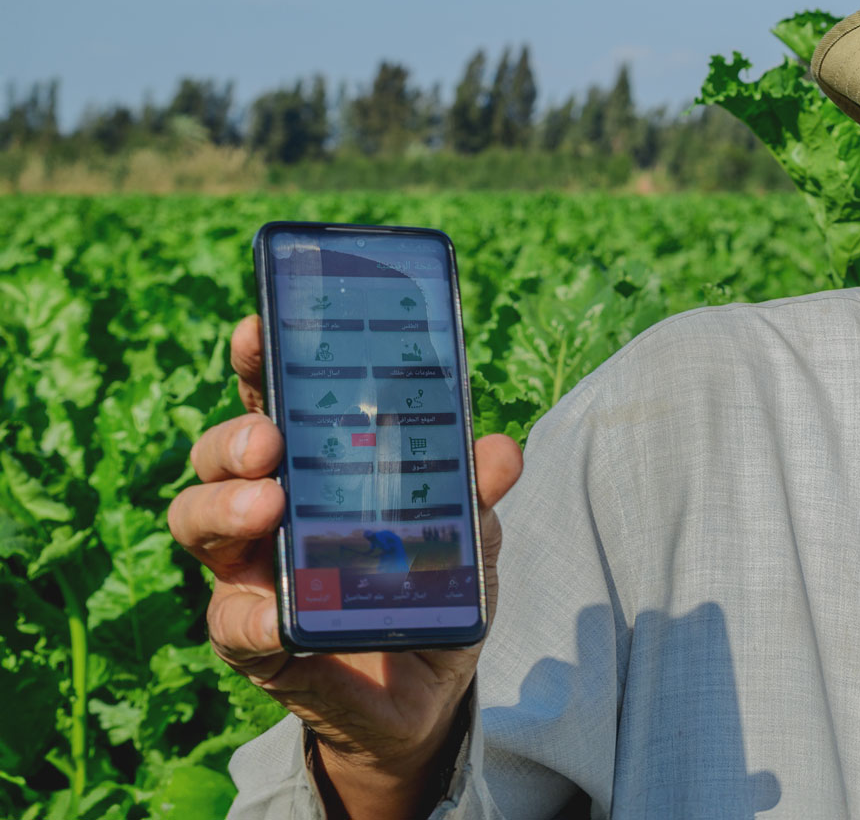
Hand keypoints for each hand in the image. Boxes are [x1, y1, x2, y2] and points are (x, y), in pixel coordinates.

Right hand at [168, 315, 522, 818]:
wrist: (429, 691)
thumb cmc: (434, 587)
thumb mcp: (470, 535)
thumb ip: (476, 492)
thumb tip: (500, 450)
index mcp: (315, 467)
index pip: (275, 401)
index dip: (259, 361)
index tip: (258, 326)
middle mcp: (270, 511)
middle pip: (219, 457)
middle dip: (233, 438)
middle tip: (270, 440)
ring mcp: (253, 573)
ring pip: (200, 524)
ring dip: (224, 507)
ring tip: (267, 503)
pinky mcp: (258, 640)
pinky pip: (233, 623)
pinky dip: (248, 616)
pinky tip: (270, 614)